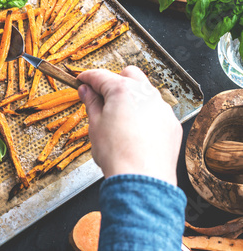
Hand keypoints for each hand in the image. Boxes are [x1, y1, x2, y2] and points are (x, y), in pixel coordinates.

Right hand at [77, 66, 181, 184]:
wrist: (141, 179)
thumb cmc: (116, 154)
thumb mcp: (95, 125)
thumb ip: (91, 103)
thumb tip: (86, 91)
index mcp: (123, 90)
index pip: (100, 76)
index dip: (87, 78)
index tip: (81, 81)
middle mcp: (146, 94)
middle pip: (128, 75)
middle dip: (114, 81)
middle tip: (101, 97)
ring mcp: (162, 108)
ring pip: (146, 92)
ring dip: (132, 97)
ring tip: (119, 117)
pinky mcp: (171, 124)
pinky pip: (157, 111)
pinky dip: (145, 114)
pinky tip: (136, 131)